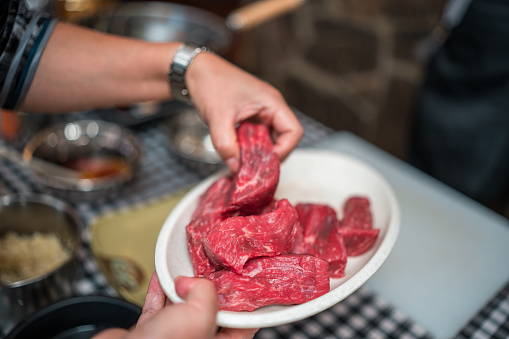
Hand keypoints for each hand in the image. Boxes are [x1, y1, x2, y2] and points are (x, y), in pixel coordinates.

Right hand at [93, 273, 257, 338]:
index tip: (244, 284)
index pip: (240, 324)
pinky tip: (159, 277)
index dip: (243, 303)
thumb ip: (206, 291)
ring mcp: (173, 338)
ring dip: (182, 287)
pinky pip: (157, 308)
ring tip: (185, 270)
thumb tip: (192, 281)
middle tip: (212, 270)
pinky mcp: (150, 334)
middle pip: (209, 312)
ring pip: (183, 307)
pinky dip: (159, 290)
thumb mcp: (200, 314)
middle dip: (209, 290)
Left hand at [187, 52, 302, 171]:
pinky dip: (249, 147)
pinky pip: (257, 137)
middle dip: (269, 154)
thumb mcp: (217, 117)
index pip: (293, 132)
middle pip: (284, 139)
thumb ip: (226, 145)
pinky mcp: (251, 117)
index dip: (283, 151)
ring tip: (242, 159)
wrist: (195, 71)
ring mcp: (261, 112)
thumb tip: (236, 167)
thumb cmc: (210, 83)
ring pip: (270, 140)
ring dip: (258, 152)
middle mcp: (270, 107)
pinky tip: (236, 151)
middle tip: (252, 165)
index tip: (264, 162)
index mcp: (271, 103)